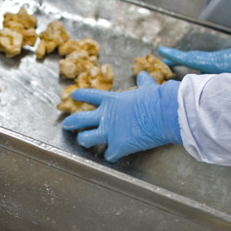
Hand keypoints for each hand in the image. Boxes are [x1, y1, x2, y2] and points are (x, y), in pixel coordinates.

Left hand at [61, 72, 182, 161]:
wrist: (164, 114)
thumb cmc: (157, 99)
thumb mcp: (148, 88)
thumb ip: (143, 83)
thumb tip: (143, 75)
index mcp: (112, 100)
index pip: (89, 95)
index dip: (79, 95)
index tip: (73, 96)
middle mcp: (106, 116)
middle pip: (80, 119)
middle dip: (70, 123)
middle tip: (65, 125)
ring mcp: (110, 132)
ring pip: (86, 139)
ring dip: (84, 140)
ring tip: (83, 142)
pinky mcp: (118, 146)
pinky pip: (108, 155)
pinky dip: (111, 156)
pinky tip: (112, 155)